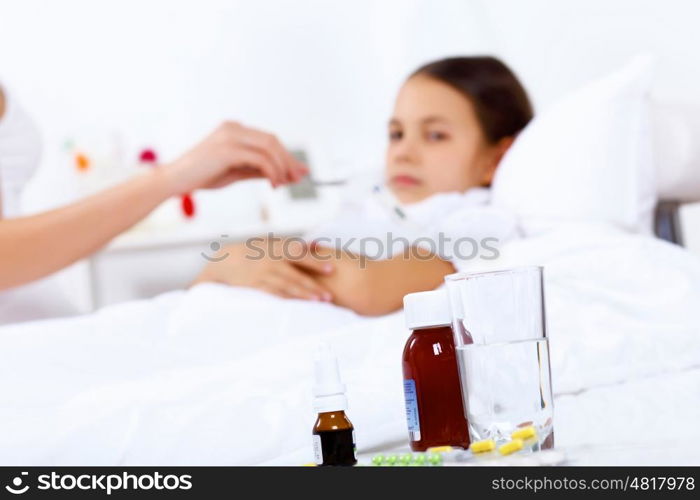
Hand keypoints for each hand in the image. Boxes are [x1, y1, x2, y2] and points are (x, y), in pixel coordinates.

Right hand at [162, 121, 307, 194]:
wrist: (174, 181)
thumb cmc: (202, 176)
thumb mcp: (236, 172)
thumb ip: (259, 170)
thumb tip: (285, 175)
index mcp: (234, 129)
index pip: (268, 139)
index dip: (286, 156)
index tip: (299, 171)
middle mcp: (234, 128)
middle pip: (272, 140)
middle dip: (288, 160)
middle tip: (299, 178)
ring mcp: (230, 136)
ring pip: (269, 147)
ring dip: (282, 167)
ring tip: (285, 184)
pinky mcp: (228, 150)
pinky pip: (260, 159)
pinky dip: (272, 171)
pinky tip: (273, 184)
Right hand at [194, 240, 334, 301]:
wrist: (225, 260)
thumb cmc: (256, 251)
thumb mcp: (273, 244)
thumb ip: (295, 246)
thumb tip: (318, 245)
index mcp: (277, 248)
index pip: (300, 254)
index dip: (316, 262)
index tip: (332, 269)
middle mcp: (271, 260)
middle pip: (296, 274)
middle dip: (313, 285)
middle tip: (328, 295)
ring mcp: (263, 274)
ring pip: (287, 286)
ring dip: (303, 294)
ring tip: (319, 301)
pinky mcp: (255, 286)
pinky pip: (273, 293)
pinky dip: (287, 299)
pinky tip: (298, 305)